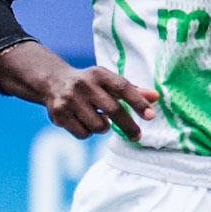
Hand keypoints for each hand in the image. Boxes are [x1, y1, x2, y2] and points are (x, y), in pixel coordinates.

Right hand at [35, 64, 157, 140]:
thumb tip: (156, 97)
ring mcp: (69, 100)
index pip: (123, 88)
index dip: (138, 102)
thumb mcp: (110, 82)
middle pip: (113, 110)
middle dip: (128, 126)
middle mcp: (83, 85)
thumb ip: (133, 90)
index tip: (150, 116)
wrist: (54, 82)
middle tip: (137, 136)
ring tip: (100, 119)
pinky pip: (83, 133)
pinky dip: (88, 132)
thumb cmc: (91, 84)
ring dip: (104, 127)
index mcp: (100, 74)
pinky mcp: (58, 114)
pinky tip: (84, 121)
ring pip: (98, 126)